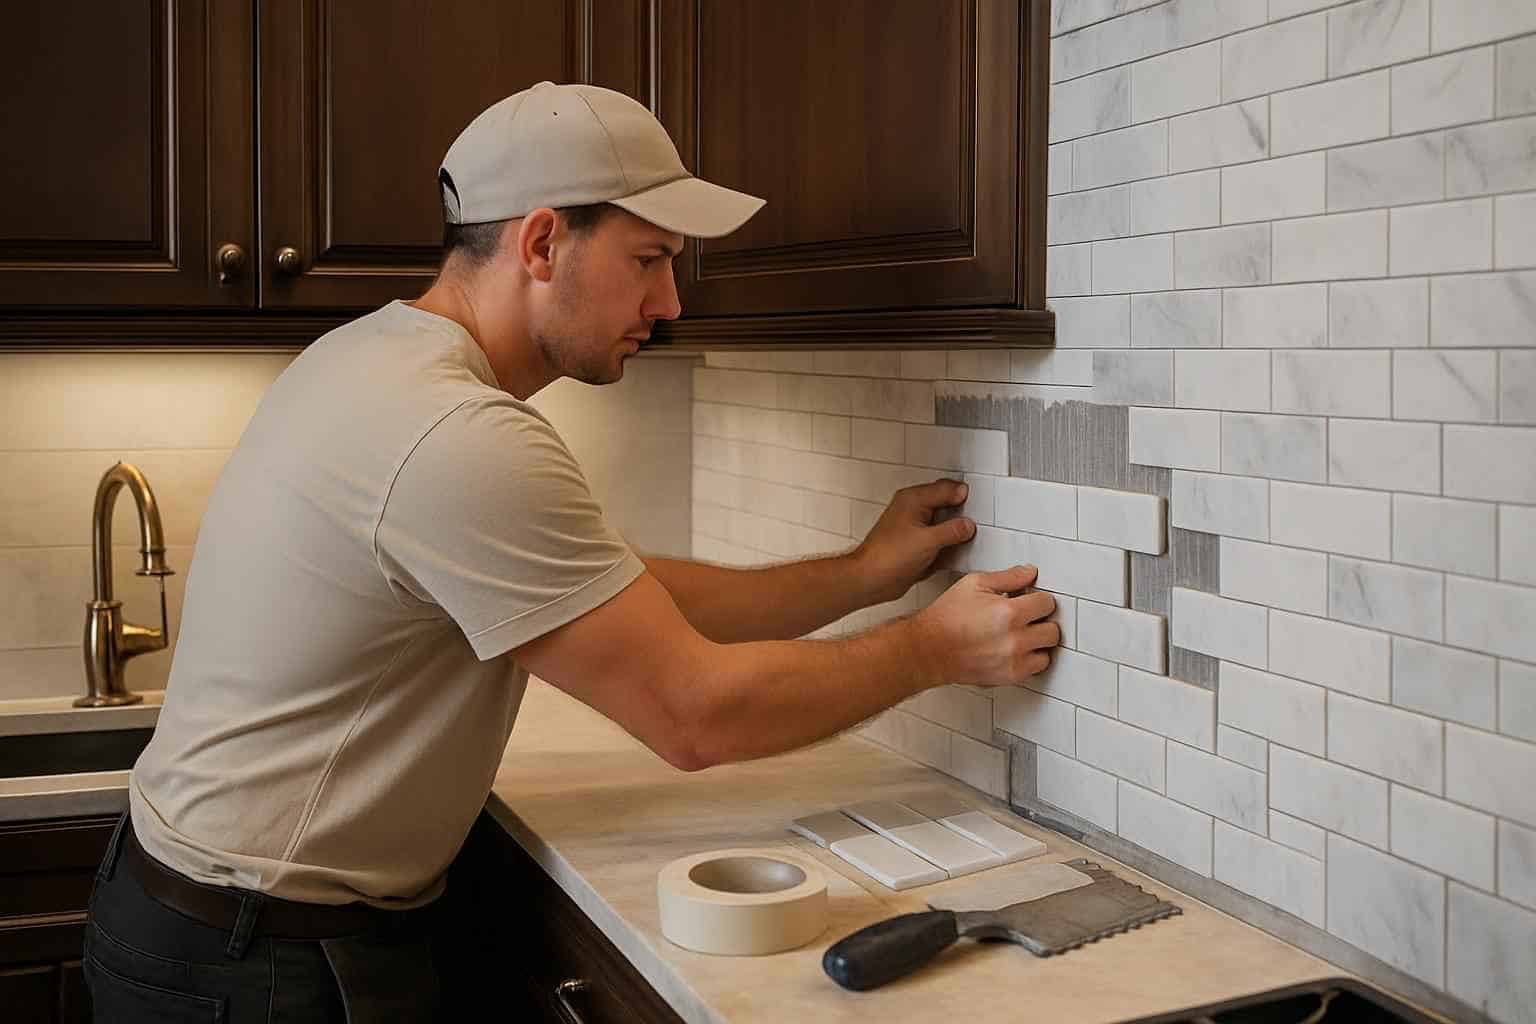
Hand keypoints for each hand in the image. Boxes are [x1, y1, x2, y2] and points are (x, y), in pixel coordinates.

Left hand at [852, 479, 976, 604]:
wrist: (871, 580)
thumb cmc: (887, 557)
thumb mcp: (928, 541)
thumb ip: (952, 530)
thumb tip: (967, 525)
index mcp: (914, 499)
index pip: (946, 488)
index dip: (963, 497)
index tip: (976, 509)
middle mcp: (913, 510)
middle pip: (945, 504)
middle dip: (960, 514)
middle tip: (973, 524)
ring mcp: (914, 527)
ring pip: (942, 523)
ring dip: (954, 532)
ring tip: (964, 540)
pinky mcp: (915, 545)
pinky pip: (937, 540)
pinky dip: (946, 545)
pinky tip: (953, 553)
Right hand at [908, 565, 1058, 685]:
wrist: (928, 649)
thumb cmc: (946, 618)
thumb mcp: (974, 584)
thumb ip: (1007, 577)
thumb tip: (1029, 573)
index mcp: (1009, 613)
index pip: (1047, 604)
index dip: (1038, 599)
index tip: (1030, 600)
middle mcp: (1015, 640)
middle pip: (1053, 630)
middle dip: (1042, 621)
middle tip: (1028, 618)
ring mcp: (1013, 661)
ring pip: (1047, 652)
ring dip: (1038, 643)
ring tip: (1022, 635)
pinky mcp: (1008, 677)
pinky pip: (1035, 668)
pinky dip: (1029, 659)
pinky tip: (1015, 650)